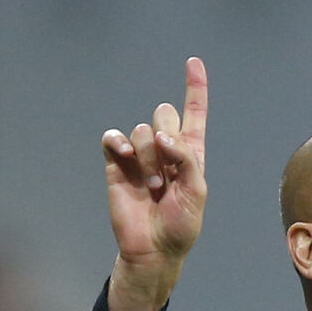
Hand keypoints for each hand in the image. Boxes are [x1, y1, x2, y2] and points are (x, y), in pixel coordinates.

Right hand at [102, 57, 208, 310]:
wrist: (154, 248)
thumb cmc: (182, 223)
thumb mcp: (197, 191)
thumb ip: (186, 158)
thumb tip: (162, 135)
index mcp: (190, 153)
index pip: (194, 114)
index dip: (195, 88)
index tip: (194, 62)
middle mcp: (165, 149)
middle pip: (164, 115)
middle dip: (167, 138)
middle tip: (167, 175)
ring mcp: (139, 156)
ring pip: (142, 131)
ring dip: (148, 159)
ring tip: (153, 187)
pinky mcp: (116, 164)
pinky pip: (114, 138)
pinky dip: (118, 142)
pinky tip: (122, 154)